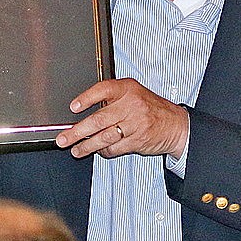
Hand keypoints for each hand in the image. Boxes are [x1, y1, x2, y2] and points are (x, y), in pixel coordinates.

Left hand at [55, 78, 188, 158]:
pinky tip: (98, 151)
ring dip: (87, 146)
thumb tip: (82, 111)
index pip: (103, 90)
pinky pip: (114, 148)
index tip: (73, 107)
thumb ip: (112, 98)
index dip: (86, 98)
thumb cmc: (150, 108)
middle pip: (99, 119)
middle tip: (64, 138)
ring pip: (104, 137)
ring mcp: (135, 124)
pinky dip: (104, 151)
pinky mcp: (137, 140)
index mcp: (127, 88)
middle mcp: (131, 104)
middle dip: (78, 131)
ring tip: (76, 150)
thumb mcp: (134, 93)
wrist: (176, 124)